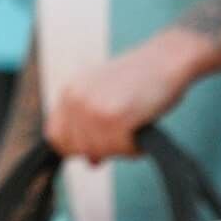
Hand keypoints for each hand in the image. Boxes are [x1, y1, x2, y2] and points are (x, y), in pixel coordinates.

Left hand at [44, 34, 196, 162]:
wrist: (165, 58)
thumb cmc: (138, 78)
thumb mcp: (103, 96)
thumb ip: (89, 127)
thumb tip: (90, 162)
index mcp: (69, 91)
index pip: (55, 136)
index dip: (76, 147)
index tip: (94, 146)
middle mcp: (76, 99)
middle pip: (79, 148)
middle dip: (103, 148)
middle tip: (122, 133)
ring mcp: (94, 109)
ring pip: (101, 152)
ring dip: (121, 147)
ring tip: (133, 125)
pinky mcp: (115, 117)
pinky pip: (122, 150)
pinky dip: (135, 147)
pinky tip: (141, 126)